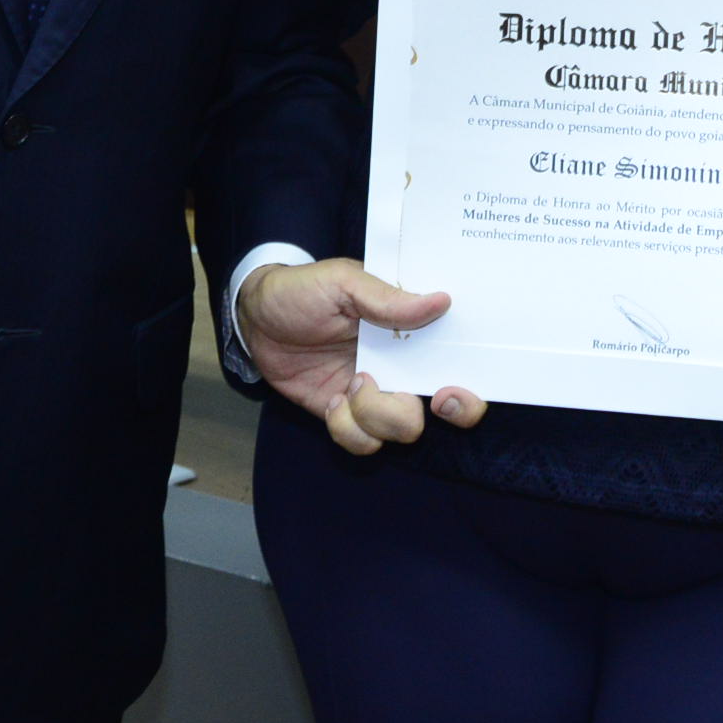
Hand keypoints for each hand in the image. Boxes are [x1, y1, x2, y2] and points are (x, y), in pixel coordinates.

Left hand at [237, 259, 486, 454]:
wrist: (253, 317)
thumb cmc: (303, 290)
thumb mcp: (343, 281)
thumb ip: (387, 297)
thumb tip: (441, 301)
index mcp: (411, 330)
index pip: (460, 360)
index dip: (469, 387)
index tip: (450, 389)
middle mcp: (403, 365)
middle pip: (449, 409)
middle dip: (443, 412)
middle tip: (413, 397)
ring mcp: (376, 394)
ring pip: (403, 430)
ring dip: (376, 415)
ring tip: (352, 384)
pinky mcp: (346, 415)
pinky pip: (362, 441)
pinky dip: (347, 428)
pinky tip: (332, 400)